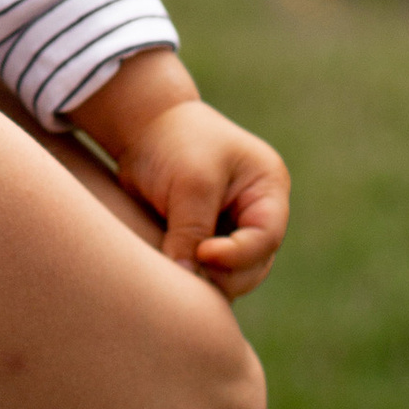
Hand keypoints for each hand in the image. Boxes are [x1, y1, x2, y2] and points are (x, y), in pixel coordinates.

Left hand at [75, 56, 290, 294]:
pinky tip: (172, 275)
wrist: (141, 128)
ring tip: (177, 273)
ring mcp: (233, 229)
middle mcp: (255, 212)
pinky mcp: (207, 240)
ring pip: (232, 275)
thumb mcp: (190, 182)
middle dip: (224, 274)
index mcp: (267, 188)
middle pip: (254, 264)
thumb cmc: (174, 142)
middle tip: (187, 269)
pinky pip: (209, 271)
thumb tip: (186, 275)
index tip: (203, 254)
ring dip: (207, 280)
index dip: (238, 254)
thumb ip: (192, 230)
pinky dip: (194, 276)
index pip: (266, 236)